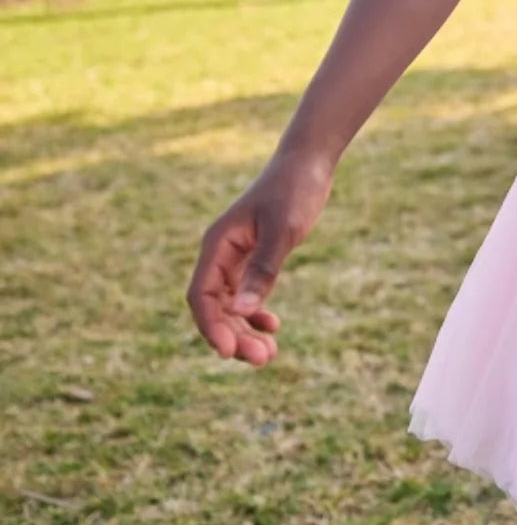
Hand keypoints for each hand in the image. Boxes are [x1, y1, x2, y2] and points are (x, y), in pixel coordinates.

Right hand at [187, 146, 333, 364]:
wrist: (308, 165)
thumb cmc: (294, 191)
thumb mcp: (283, 232)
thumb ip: (263, 270)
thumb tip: (241, 312)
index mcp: (218, 245)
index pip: (200, 296)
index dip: (210, 327)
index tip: (228, 352)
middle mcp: (221, 254)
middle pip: (214, 307)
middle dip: (233, 336)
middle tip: (263, 359)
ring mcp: (236, 257)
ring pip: (229, 306)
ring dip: (244, 331)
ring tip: (269, 354)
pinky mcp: (254, 258)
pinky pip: (245, 295)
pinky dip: (255, 313)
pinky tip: (273, 326)